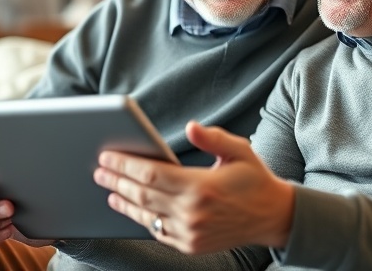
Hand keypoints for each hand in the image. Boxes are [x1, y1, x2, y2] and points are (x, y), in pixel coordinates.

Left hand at [93, 121, 294, 253]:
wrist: (272, 217)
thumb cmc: (254, 179)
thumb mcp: (239, 151)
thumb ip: (212, 138)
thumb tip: (190, 126)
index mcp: (201, 187)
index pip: (151, 174)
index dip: (124, 165)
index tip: (107, 156)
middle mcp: (192, 213)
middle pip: (142, 194)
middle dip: (116, 181)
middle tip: (99, 169)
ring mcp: (190, 232)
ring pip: (146, 215)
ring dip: (123, 201)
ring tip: (108, 188)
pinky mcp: (190, 245)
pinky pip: (158, 231)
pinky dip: (141, 218)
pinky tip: (130, 207)